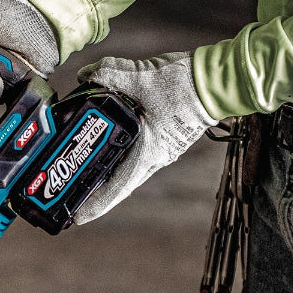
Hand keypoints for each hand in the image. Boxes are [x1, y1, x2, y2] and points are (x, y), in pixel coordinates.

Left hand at [73, 52, 218, 223]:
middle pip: (119, 182)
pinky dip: (119, 154)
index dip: (96, 205)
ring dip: (107, 173)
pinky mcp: (164, 138)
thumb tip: (86, 75)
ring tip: (83, 173)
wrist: (220, 79)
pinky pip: (136, 153)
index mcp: (148, 152)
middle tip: (72, 196)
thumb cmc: (187, 85)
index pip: (118, 188)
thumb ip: (110, 73)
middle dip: (96, 192)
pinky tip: (105, 146)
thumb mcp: (142, 76)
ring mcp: (162, 150)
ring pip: (127, 168)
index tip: (78, 218)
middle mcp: (156, 157)